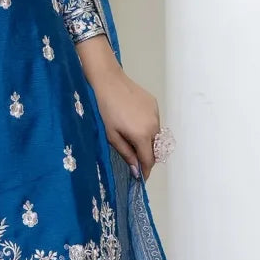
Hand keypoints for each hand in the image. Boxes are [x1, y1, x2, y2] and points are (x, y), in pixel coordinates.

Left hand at [75, 36, 160, 181]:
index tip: (141, 179)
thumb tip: (137, 170)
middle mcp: (154, 125)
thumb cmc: (104, 109)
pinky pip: (154, 122)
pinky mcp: (154, 104)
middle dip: (146, 157)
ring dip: (147, 142)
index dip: (145, 171)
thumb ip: (127, 154)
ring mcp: (156, 113)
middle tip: (134, 160)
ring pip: (155, 135)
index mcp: (142, 135)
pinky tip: (133, 123)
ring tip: (131, 140)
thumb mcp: (111, 136)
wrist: (107, 80)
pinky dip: (147, 127)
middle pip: (155, 149)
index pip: (149, 160)